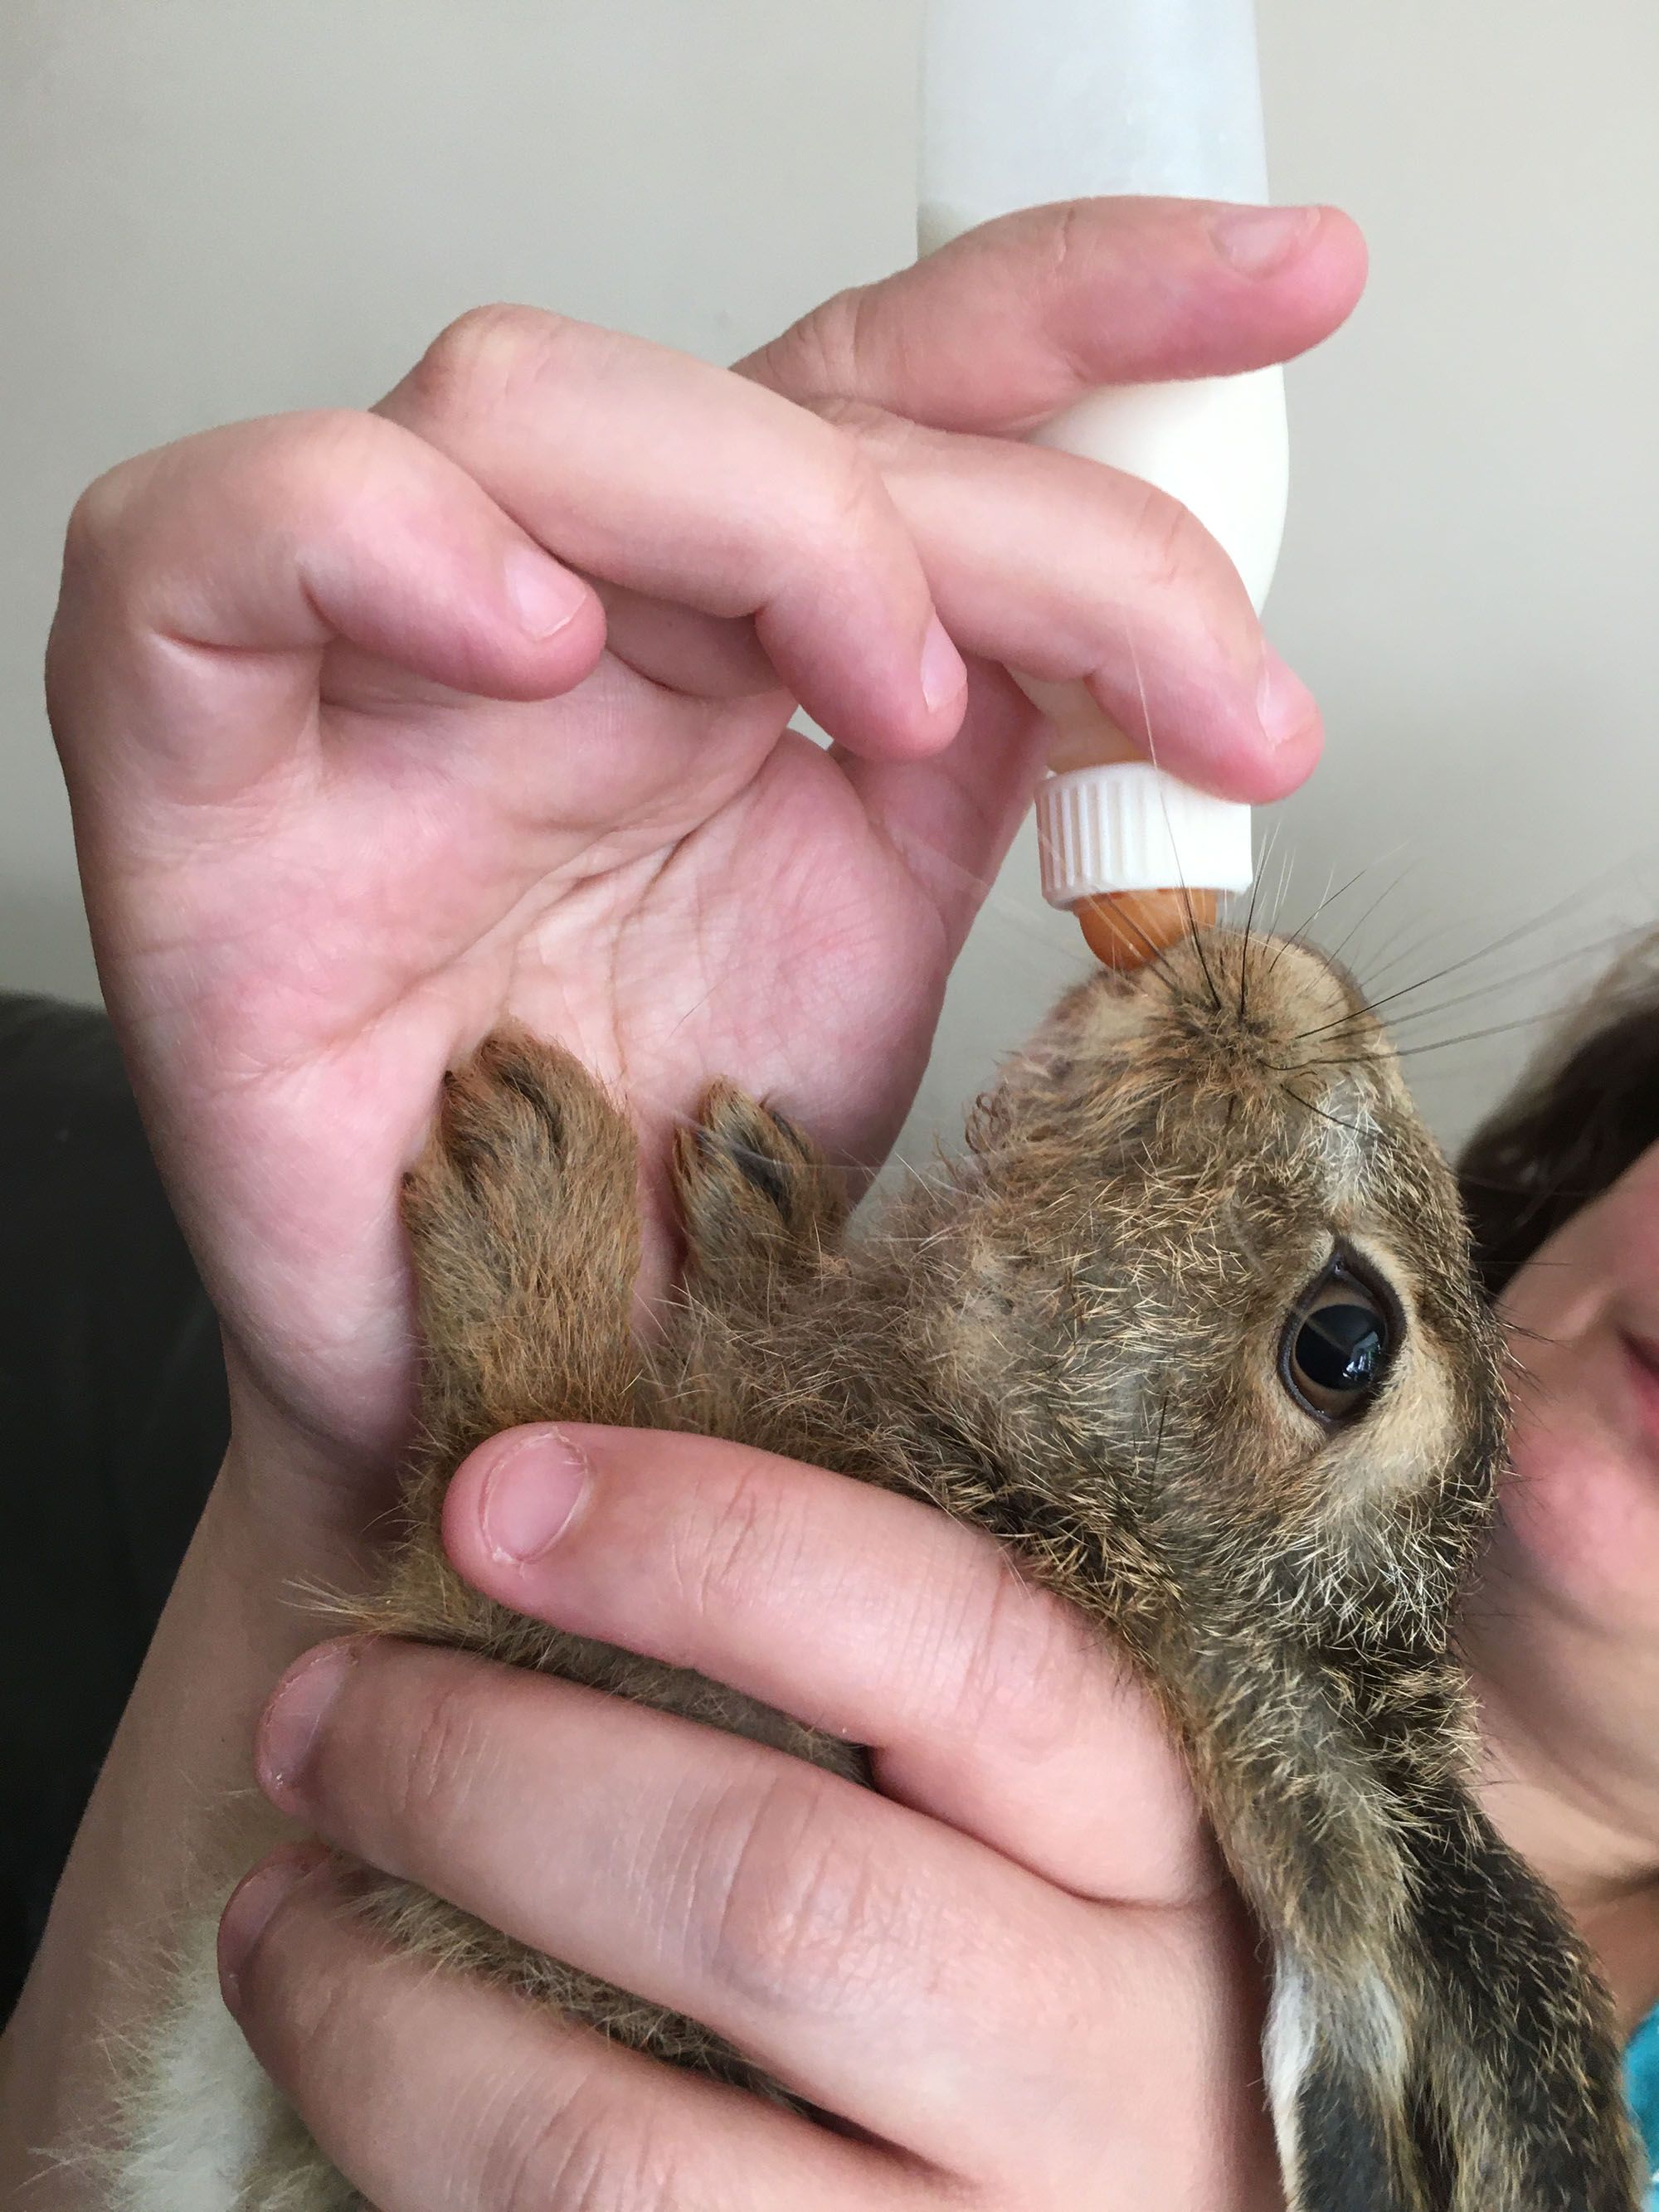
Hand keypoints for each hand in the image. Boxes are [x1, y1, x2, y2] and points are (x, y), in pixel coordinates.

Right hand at [46, 197, 1364, 1517]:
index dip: (1087, 310)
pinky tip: (535, 644)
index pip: (891, 392)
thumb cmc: (664, 1196)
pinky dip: (375, 537)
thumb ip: (1000, 738)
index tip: (1295, 291)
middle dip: (999, 505)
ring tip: (881, 698)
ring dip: (760, 511)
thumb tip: (1155, 606)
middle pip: (753, 396)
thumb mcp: (880, 939)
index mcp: (720, 641)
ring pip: (522, 406)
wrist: (516, 1416)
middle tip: (1176, 679)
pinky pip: (211, 543)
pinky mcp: (185, 759)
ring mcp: (367, 669)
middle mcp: (554, 616)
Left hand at [222, 1424, 1279, 2209]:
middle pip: (767, 1893)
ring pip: (618, 2152)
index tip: (490, 1493)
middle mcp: (1111, 2067)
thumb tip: (598, 1435)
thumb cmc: (1010, 1950)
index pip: (966, 1643)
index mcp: (1158, 1844)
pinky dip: (403, 2148)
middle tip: (324, 1703)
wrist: (1121, 2208)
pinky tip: (351, 2051)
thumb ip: (861, 1642)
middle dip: (483, 1773)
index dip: (711, 1541)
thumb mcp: (1010, 1798)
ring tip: (284, 1902)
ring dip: (384, 2004)